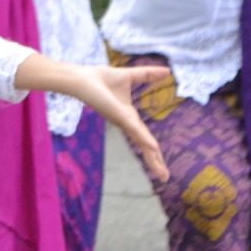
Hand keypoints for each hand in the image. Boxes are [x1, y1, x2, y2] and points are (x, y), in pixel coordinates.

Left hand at [65, 63, 170, 181]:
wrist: (83, 78)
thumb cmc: (101, 79)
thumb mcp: (131, 76)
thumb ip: (148, 75)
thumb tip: (167, 71)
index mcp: (129, 117)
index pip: (145, 137)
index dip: (154, 151)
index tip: (161, 166)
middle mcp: (126, 123)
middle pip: (145, 147)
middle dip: (155, 162)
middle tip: (165, 178)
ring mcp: (122, 121)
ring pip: (142, 143)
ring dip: (153, 159)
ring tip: (162, 175)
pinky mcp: (119, 116)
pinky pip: (135, 129)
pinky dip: (145, 139)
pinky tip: (154, 148)